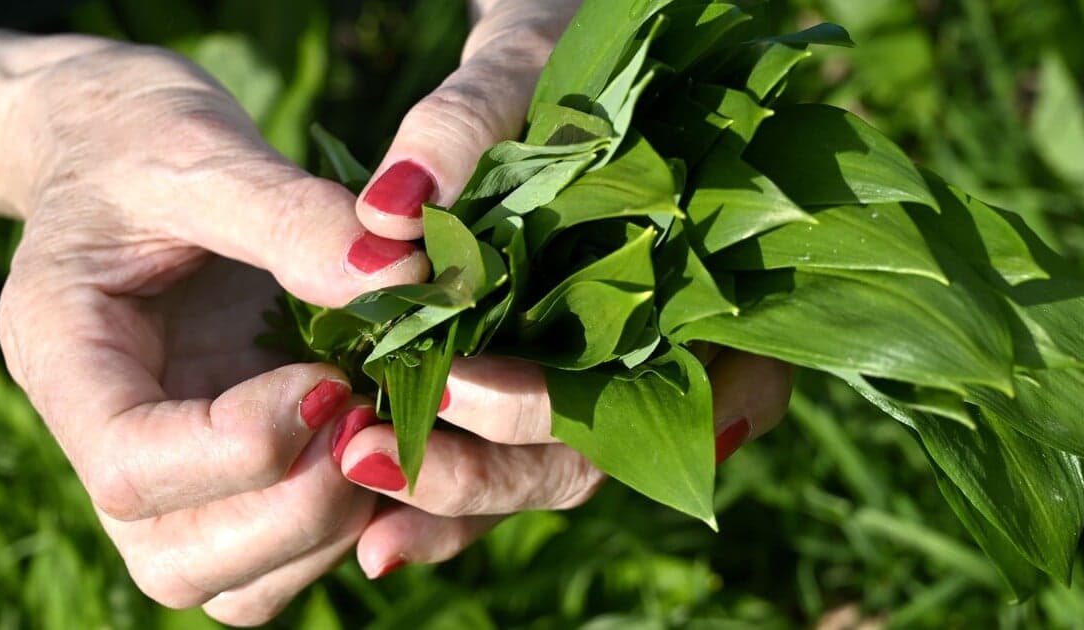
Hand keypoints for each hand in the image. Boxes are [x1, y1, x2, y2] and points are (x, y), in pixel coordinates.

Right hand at [0, 35, 434, 624]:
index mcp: (69, 358)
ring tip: (382, 431)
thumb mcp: (203, 151)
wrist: (124, 146)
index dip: (247, 447)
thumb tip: (400, 273)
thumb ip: (292, 215)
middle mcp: (112, 437)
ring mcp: (174, 467)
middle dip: (297, 510)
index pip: (132, 467)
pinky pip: (279, 553)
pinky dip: (343, 528)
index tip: (332, 381)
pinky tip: (386, 444)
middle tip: (372, 419)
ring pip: (234, 583)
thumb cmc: (143, 136)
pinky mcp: (229, 470)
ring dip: (327, 532)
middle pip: (179, 559)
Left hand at [334, 0, 796, 576]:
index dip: (595, 420)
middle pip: (609, 449)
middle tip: (373, 460)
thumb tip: (386, 214)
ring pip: (558, 468)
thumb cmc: (576, 43)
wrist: (567, 44)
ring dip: (461, 503)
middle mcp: (671, 340)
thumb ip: (473, 124)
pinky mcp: (543, 371)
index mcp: (717, 275)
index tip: (461, 392)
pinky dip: (449, 490)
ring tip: (366, 522)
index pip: (710, 390)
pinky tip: (376, 528)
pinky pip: (509, 454)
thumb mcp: (531, 64)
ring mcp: (607, 366)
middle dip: (491, 475)